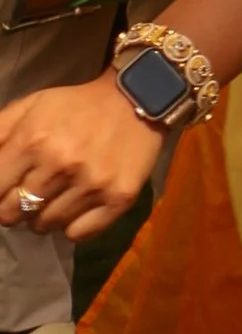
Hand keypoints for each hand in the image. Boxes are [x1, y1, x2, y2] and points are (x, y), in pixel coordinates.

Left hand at [0, 74, 165, 243]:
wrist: (136, 98)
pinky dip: (73, 225)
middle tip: (30, 194)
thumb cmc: (75, 105)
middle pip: (13, 215)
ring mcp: (91, 185)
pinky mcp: (118, 198)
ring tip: (58, 195)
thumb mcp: (30, 106)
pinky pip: (77, 234)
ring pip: (45, 226)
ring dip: (45, 215)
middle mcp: (60, 165)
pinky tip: (79, 205)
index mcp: (33, 141)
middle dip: (14, 208)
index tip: (6, 189)